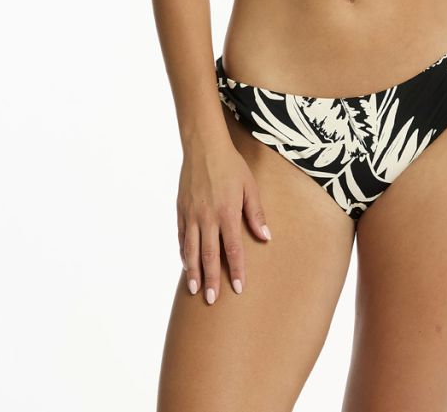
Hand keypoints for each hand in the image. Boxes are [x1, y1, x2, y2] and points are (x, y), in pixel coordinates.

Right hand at [176, 138, 272, 304]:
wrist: (204, 146)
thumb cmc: (231, 165)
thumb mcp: (250, 186)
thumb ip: (256, 213)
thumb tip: (265, 237)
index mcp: (227, 212)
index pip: (232, 249)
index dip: (236, 270)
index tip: (239, 289)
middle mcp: (207, 216)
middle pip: (208, 255)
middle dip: (211, 279)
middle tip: (213, 300)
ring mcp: (191, 214)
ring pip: (191, 249)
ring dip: (193, 272)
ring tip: (195, 290)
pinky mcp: (181, 209)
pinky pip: (181, 236)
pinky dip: (183, 253)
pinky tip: (186, 265)